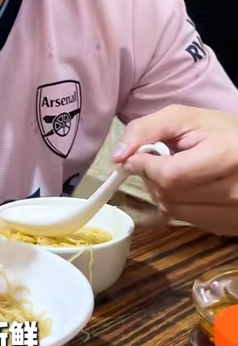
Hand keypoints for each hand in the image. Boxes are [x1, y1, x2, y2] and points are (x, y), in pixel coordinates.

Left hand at [112, 105, 237, 235]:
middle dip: (153, 177)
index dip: (146, 166)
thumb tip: (119, 158)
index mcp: (226, 157)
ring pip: (173, 212)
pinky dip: (179, 205)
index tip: (139, 155)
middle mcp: (233, 192)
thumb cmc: (223, 132)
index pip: (169, 175)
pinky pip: (187, 221)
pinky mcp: (229, 227)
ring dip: (163, 193)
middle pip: (168, 195)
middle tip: (164, 161)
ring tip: (179, 173)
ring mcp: (233, 214)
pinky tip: (191, 189)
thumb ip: (147, 130)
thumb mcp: (186, 118)